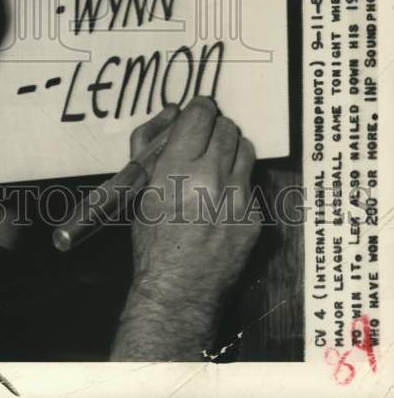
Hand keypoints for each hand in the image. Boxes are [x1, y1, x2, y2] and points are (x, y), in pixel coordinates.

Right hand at [131, 96, 258, 305]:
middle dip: (216, 127)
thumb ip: (150, 144)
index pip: (201, 115)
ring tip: (218, 162)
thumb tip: (171, 112)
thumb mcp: (141, 187)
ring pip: (246, 149)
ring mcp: (239, 198)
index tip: (198, 111)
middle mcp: (212, 177)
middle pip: (227, 128)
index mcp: (178, 167)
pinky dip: (239, 182)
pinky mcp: (256, 217)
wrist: (178, 289)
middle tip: (205, 138)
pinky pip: (251, 183)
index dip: (200, 108)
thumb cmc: (152, 239)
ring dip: (232, 148)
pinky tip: (223, 198)